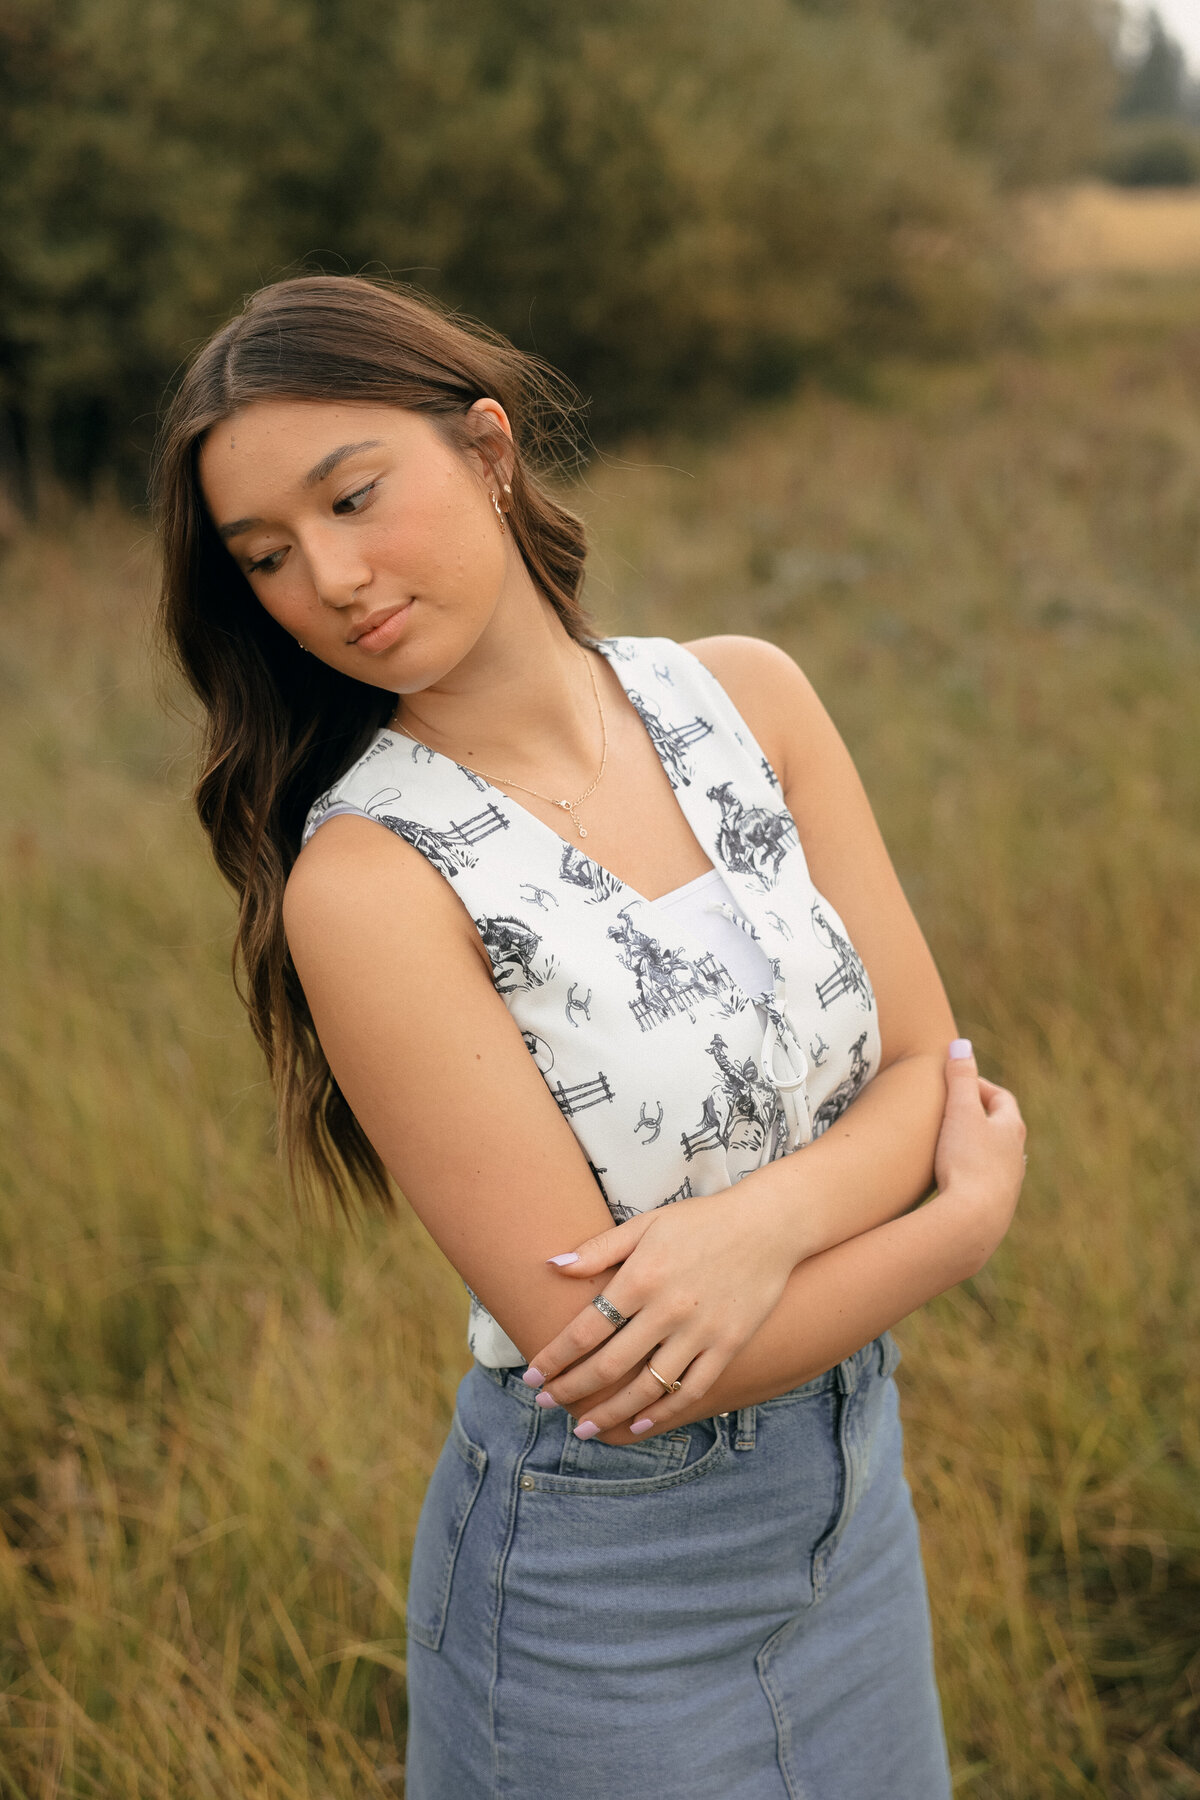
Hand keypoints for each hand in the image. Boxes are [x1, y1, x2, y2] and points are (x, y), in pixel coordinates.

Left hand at [524, 1185, 801, 1439]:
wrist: (768, 1225)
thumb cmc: (701, 1221)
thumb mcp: (647, 1224)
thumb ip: (600, 1248)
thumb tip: (552, 1266)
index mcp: (642, 1277)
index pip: (585, 1329)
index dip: (555, 1357)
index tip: (533, 1375)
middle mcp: (668, 1310)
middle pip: (609, 1365)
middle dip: (571, 1389)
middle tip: (546, 1403)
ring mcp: (701, 1332)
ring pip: (647, 1387)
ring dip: (611, 1412)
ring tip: (585, 1426)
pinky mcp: (728, 1345)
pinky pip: (691, 1390)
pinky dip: (662, 1412)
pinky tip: (638, 1424)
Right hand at [934, 1039, 1025, 1269]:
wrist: (974, 1220)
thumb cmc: (967, 1161)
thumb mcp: (960, 1111)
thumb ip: (960, 1078)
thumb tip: (961, 1044)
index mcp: (1011, 1129)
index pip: (1002, 1098)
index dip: (980, 1086)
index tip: (956, 1082)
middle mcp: (1016, 1156)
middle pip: (1002, 1128)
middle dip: (979, 1116)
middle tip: (952, 1110)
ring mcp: (1007, 1183)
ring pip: (995, 1157)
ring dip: (976, 1147)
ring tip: (950, 1145)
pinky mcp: (993, 1206)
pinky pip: (984, 1181)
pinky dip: (970, 1172)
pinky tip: (952, 1180)